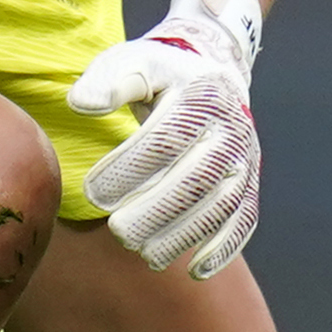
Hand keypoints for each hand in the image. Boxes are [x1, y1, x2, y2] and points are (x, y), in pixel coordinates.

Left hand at [70, 0, 265, 275]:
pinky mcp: (250, 181)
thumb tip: (81, 104)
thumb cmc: (159, 72)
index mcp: (199, 94)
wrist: (214, 69)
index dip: (129, 169)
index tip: (93, 193)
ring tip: (146, 254)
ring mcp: (244, 156)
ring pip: (222, 204)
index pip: (165, 137)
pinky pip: (245, 220)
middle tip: (117, 232)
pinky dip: (224, 248)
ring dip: (186, 235)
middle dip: (157, 211)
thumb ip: (107, 80)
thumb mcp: (132, 60)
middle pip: (198, 177)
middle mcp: (229, 126)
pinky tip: (196, 270)